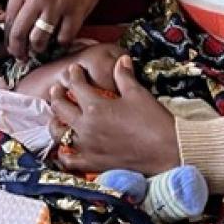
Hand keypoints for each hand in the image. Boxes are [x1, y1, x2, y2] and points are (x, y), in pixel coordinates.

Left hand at [5, 0, 108, 59]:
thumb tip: (11, 22)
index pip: (8, 21)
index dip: (8, 39)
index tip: (12, 46)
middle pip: (19, 34)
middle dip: (18, 50)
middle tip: (22, 56)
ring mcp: (57, 5)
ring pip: (39, 39)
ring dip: (38, 48)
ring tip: (41, 48)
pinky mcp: (76, 11)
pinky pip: (64, 37)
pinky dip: (61, 42)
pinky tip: (61, 38)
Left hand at [48, 55, 179, 175]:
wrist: (168, 151)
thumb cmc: (153, 121)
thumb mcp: (137, 93)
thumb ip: (124, 76)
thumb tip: (121, 59)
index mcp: (96, 106)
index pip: (77, 86)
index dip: (74, 75)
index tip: (75, 70)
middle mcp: (86, 127)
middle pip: (61, 108)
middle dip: (56, 95)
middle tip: (56, 89)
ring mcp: (88, 147)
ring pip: (59, 134)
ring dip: (54, 123)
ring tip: (55, 117)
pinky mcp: (94, 164)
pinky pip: (69, 161)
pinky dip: (63, 155)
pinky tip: (63, 150)